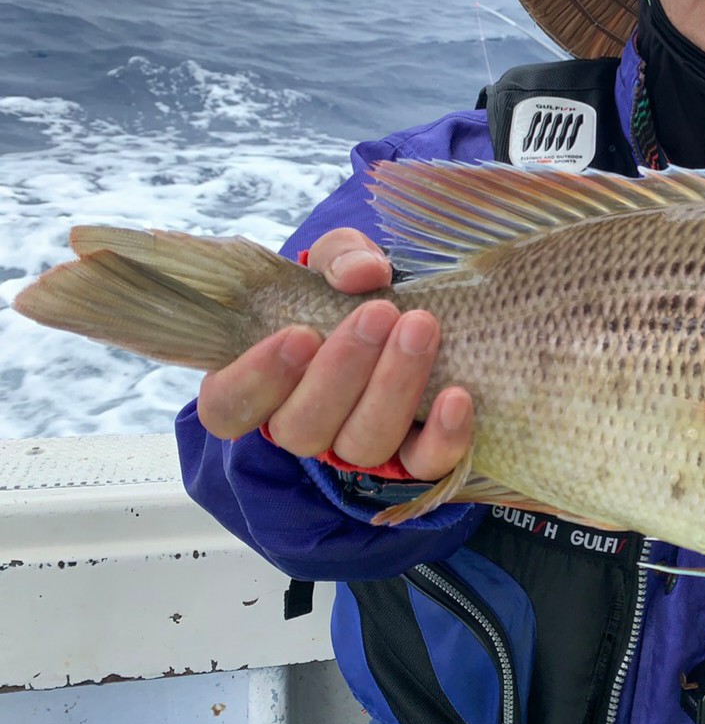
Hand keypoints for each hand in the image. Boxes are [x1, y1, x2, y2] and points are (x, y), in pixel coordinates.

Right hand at [196, 227, 472, 480]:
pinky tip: (456, 397)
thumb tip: (363, 272)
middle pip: (303, 428)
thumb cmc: (353, 293)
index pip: (229, 406)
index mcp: (262, 385)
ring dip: (392, 388)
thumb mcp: (338, 263)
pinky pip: (424, 465)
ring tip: (420, 329)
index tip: (299, 334)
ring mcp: (357, 449)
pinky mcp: (414, 461)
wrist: (411, 315)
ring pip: (363, 446)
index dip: (257, 378)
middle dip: (342, 370)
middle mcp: (304, 426)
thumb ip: (340, 257)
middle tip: (379, 313)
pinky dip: (442, 436)